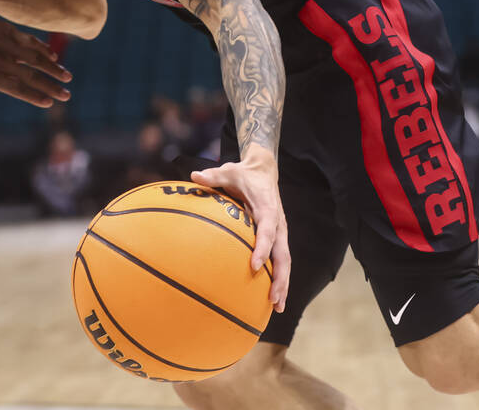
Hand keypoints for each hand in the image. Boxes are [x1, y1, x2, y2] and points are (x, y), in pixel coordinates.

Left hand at [0, 0, 72, 123]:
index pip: (13, 87)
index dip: (32, 95)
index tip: (48, 103)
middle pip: (28, 74)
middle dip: (50, 86)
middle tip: (66, 96)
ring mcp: (2, 41)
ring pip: (33, 56)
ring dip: (53, 68)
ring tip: (67, 78)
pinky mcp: (6, 28)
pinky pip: (29, 40)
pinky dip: (43, 48)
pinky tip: (54, 57)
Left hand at [191, 153, 289, 312]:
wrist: (264, 170)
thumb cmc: (243, 174)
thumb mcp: (228, 171)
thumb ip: (213, 176)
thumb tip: (194, 175)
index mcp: (267, 208)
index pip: (268, 231)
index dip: (263, 248)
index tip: (254, 266)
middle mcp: (278, 223)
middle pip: (283, 254)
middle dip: (280, 277)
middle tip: (273, 299)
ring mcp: (279, 231)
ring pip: (284, 261)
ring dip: (283, 283)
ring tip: (277, 307)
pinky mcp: (277, 236)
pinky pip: (279, 259)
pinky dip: (278, 278)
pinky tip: (271, 297)